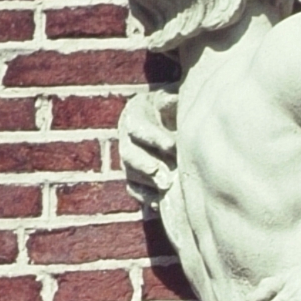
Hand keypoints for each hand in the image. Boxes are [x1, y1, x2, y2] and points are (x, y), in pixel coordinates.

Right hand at [118, 88, 178, 207]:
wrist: (169, 122)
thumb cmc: (173, 107)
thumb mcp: (171, 98)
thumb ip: (170, 100)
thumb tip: (173, 99)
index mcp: (134, 116)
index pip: (137, 127)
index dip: (154, 137)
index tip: (172, 145)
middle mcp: (127, 139)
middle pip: (130, 155)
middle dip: (146, 165)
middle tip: (164, 175)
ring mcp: (129, 161)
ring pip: (132, 175)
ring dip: (149, 183)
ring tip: (168, 188)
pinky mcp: (134, 179)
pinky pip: (135, 191)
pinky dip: (147, 198)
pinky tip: (162, 203)